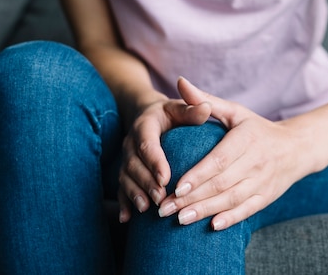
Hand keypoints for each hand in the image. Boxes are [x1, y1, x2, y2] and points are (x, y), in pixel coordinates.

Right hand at [117, 94, 211, 222]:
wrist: (148, 116)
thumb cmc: (171, 114)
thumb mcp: (180, 108)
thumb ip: (192, 110)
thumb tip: (207, 107)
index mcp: (145, 125)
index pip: (148, 144)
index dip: (155, 161)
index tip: (165, 177)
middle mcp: (131, 142)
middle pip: (134, 164)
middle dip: (146, 183)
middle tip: (161, 199)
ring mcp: (126, 158)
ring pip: (126, 178)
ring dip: (135, 194)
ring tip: (146, 208)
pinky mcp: (125, 171)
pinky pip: (120, 188)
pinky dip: (123, 203)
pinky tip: (127, 219)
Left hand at [157, 77, 309, 229]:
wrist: (296, 147)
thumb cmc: (257, 128)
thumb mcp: (235, 112)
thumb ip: (206, 100)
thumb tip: (180, 82)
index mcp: (246, 139)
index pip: (220, 160)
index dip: (199, 175)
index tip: (177, 186)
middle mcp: (257, 161)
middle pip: (222, 183)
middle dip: (193, 198)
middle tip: (165, 208)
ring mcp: (263, 181)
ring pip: (232, 199)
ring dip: (206, 211)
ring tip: (180, 219)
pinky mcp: (267, 197)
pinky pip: (248, 210)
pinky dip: (231, 219)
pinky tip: (212, 226)